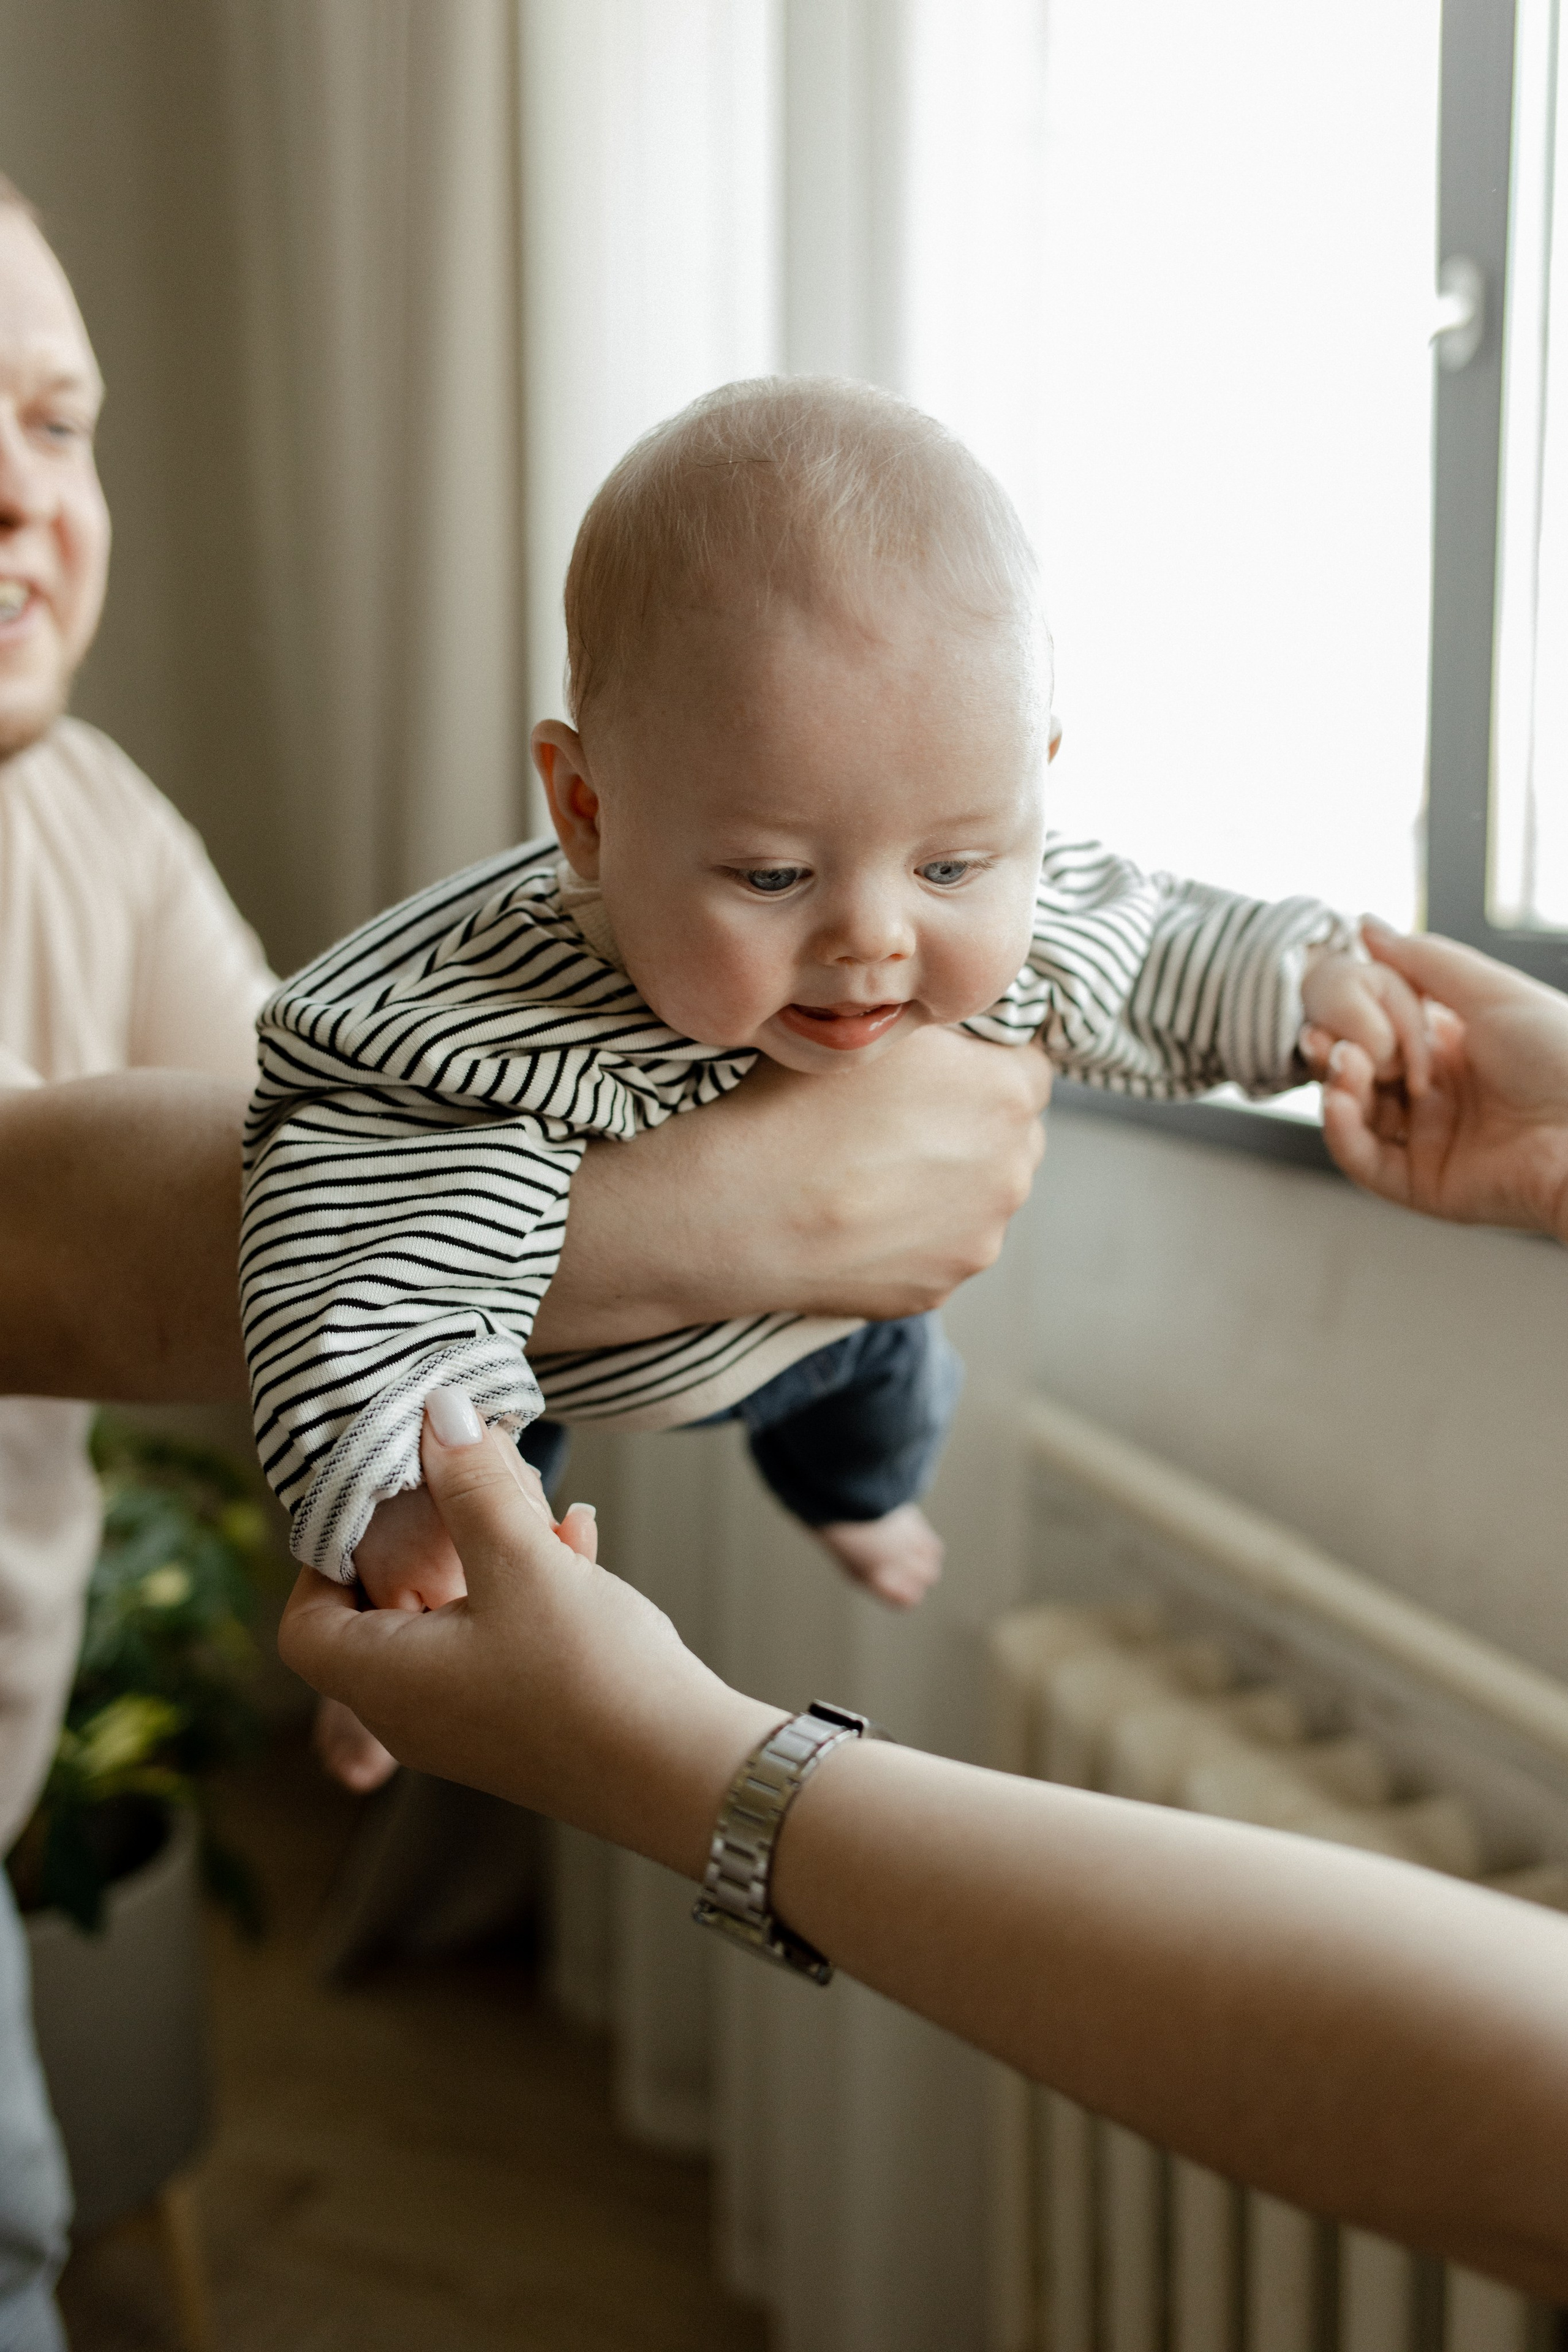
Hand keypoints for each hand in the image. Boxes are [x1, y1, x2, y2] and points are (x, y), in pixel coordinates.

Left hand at [277, 1394, 775, 1877]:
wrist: (686, 1776)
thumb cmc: (590, 1677)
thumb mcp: (522, 1562)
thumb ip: (472, 1484)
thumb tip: (436, 1412)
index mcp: (385, 1682)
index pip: (305, 1622)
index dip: (325, 1557)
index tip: (373, 1503)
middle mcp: (413, 1714)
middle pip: (382, 1611)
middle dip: (428, 1537)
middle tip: (465, 1486)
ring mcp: (469, 1726)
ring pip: (450, 1618)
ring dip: (489, 1555)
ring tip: (542, 1510)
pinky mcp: (521, 1726)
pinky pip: (497, 1644)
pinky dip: (524, 1592)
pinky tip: (579, 1543)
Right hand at [531, 1027, 1049, 1348]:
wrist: (729, 1211)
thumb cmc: (790, 1102)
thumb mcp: (869, 1025)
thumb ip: (935, 1021)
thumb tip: (956, 1021)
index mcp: (1010, 1090)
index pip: (1022, 1063)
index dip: (972, 1061)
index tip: (926, 1069)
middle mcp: (1013, 1170)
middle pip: (1006, 1135)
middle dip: (965, 1124)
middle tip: (890, 1121)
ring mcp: (978, 1238)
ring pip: (974, 1196)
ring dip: (941, 1183)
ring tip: (866, 1173)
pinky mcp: (938, 1288)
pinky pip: (935, 1248)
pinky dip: (906, 1234)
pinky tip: (853, 1218)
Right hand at [1316, 923, 1567, 1238]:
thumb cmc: (1563, 1056)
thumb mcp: (1492, 992)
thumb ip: (1425, 960)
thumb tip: (1367, 926)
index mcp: (1454, 1048)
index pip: (1380, 1030)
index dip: (1351, 1015)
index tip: (1331, 999)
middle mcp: (1437, 1095)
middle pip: (1360, 1073)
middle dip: (1334, 1051)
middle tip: (1323, 1036)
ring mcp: (1429, 1141)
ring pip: (1356, 1116)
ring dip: (1338, 1086)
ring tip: (1344, 1063)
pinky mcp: (1424, 1185)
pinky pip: (1366, 1162)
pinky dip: (1341, 1131)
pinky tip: (1339, 1100)